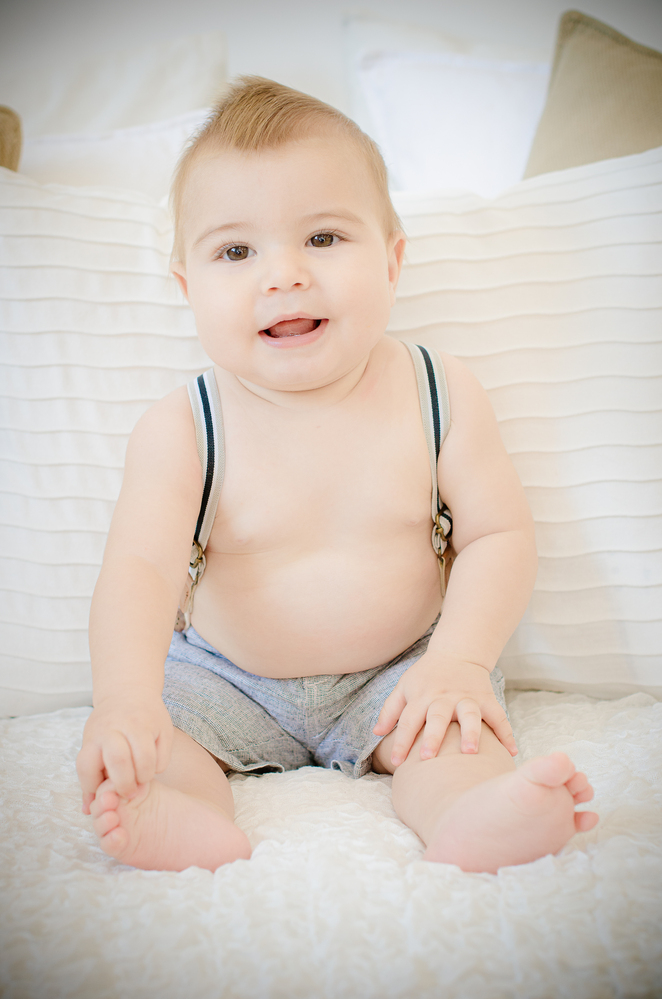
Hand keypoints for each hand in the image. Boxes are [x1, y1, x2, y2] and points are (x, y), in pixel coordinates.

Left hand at [76, 691, 173, 812]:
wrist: (129, 690)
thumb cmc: (108, 727)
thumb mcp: (93, 745)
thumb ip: (91, 777)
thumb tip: (87, 810)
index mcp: (94, 736)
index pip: (87, 767)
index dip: (93, 787)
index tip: (103, 791)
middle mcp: (116, 727)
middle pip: (119, 761)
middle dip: (125, 785)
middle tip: (130, 792)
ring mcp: (140, 724)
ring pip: (145, 760)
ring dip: (144, 777)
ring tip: (142, 779)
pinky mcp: (161, 724)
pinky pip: (163, 756)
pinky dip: (158, 767)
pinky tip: (152, 764)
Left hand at [373, 651, 517, 766]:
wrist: (458, 653)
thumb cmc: (427, 676)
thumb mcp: (405, 687)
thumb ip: (390, 710)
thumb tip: (376, 733)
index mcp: (422, 696)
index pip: (409, 719)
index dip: (402, 740)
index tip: (397, 763)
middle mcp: (444, 697)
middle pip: (437, 717)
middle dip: (433, 737)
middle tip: (428, 757)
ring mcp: (467, 697)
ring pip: (470, 715)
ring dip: (470, 733)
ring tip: (471, 752)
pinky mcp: (487, 698)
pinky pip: (498, 716)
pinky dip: (506, 733)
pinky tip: (511, 751)